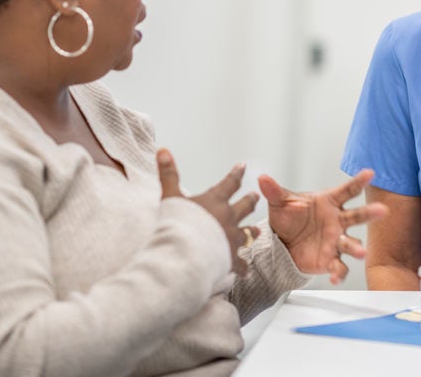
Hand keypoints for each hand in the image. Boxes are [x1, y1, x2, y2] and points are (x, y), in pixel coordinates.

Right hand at [157, 149, 259, 276]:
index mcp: (215, 201)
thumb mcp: (171, 195)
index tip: (244, 167)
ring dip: (252, 231)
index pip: (230, 183)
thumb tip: (162, 150)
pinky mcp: (230, 259)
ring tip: (258, 231)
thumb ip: (168, 173)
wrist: (185, 254)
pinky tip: (245, 270)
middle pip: (244, 206)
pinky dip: (242, 266)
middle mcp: (228, 218)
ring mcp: (231, 238)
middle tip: (256, 196)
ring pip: (247, 233)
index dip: (236, 174)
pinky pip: (239, 263)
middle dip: (250, 200)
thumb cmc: (177, 224)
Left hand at [259, 169, 387, 284]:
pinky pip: (338, 266)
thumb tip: (262, 178)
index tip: (370, 173)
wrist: (282, 244)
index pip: (346, 191)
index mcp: (328, 203)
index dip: (358, 182)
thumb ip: (274, 191)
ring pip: (351, 243)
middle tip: (382, 210)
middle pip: (357, 216)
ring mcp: (336, 241)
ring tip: (362, 252)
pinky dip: (338, 272)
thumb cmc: (288, 218)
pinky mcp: (330, 259)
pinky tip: (335, 277)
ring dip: (357, 248)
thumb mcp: (280, 203)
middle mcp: (337, 221)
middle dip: (370, 213)